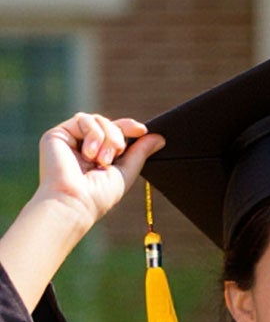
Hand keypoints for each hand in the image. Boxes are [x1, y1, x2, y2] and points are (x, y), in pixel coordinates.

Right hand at [33, 114, 159, 232]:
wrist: (75, 201)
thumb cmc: (99, 195)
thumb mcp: (126, 172)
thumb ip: (140, 153)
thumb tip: (159, 137)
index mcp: (98, 154)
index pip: (115, 132)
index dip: (129, 127)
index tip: (142, 130)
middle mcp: (83, 146)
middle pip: (108, 123)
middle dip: (118, 136)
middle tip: (116, 155)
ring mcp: (70, 139)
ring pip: (97, 119)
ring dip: (107, 137)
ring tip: (102, 160)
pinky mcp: (57, 134)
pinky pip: (83, 119)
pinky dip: (93, 134)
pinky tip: (89, 154)